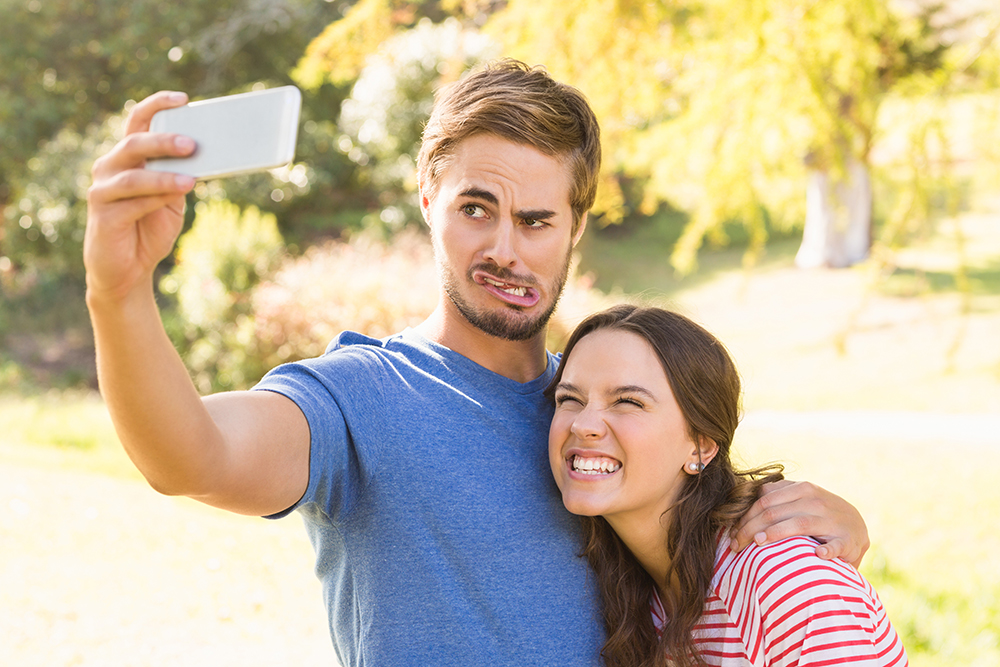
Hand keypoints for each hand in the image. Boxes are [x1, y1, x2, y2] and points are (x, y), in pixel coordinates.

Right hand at [84, 91, 196, 302]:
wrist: (128, 270)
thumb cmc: (150, 228)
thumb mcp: (172, 198)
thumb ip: (181, 175)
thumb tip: (209, 155)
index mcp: (127, 157)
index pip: (137, 121)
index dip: (157, 105)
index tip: (182, 98)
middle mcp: (110, 167)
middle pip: (135, 143)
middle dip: (164, 140)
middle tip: (192, 144)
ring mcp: (103, 190)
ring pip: (134, 174)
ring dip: (164, 175)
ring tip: (191, 178)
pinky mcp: (104, 215)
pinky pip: (133, 202)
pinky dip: (157, 197)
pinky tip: (178, 194)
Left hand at [730, 480, 869, 567]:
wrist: (856, 526)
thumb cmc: (819, 513)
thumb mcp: (799, 498)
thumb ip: (776, 496)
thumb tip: (742, 496)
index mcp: (801, 489)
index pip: (764, 501)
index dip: (744, 518)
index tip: (732, 535)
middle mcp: (815, 501)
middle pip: (774, 513)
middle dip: (750, 530)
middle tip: (735, 547)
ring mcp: (832, 521)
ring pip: (799, 524)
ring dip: (776, 534)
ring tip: (758, 544)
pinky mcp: (847, 541)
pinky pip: (835, 545)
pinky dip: (826, 550)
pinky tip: (816, 554)